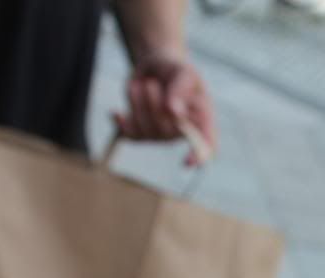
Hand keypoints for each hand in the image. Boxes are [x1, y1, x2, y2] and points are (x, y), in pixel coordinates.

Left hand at [113, 51, 216, 165]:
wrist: (156, 68)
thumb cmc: (176, 71)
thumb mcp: (183, 71)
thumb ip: (181, 88)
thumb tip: (174, 112)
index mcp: (202, 118)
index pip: (207, 144)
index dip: (199, 156)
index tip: (187, 162)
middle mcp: (184, 131)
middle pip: (167, 131)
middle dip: (154, 105)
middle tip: (151, 85)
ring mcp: (162, 135)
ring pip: (146, 130)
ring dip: (138, 103)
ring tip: (141, 85)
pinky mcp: (143, 133)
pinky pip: (130, 135)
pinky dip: (121, 122)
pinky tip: (116, 113)